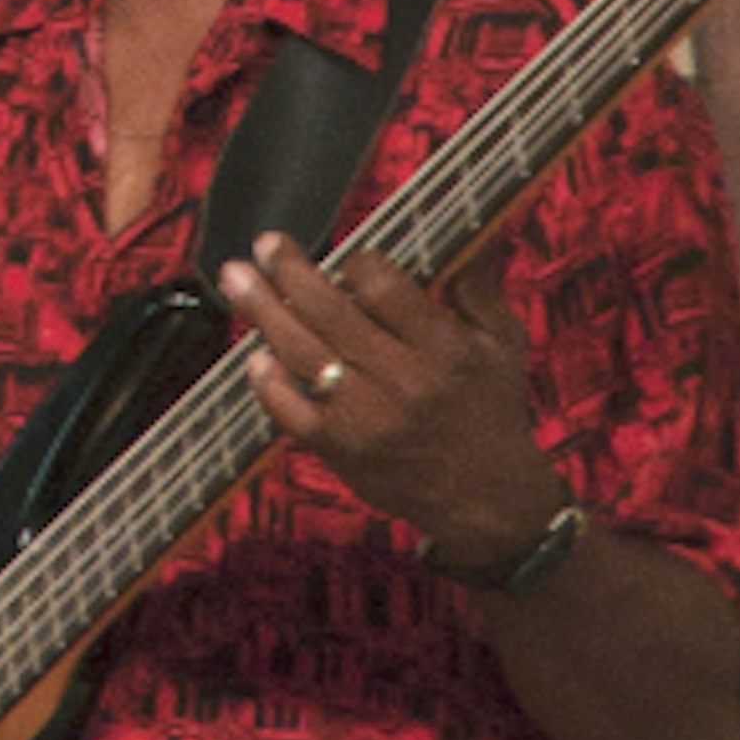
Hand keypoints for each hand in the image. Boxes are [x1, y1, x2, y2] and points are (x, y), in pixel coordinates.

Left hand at [220, 233, 572, 572]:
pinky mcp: (341, 450)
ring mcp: (368, 419)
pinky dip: (268, 380)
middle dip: (291, 272)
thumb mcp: (502, 346)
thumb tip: (465, 236)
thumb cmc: (492, 412)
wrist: (490, 503)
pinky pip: (290, 409)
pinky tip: (255, 353)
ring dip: (263, 312)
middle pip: (331, 314)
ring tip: (237, 277)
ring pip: (302, 354)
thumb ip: (477, 290)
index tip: (345, 253)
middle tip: (265, 244)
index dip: (357, 263)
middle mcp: (404, 382)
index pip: (384, 290)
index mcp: (445, 350)